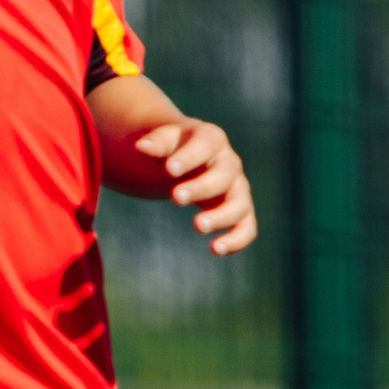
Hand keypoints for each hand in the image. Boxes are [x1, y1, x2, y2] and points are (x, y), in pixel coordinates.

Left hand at [132, 118, 255, 255]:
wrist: (186, 160)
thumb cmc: (174, 148)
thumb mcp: (164, 140)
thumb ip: (156, 143)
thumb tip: (141, 146)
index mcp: (211, 140)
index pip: (206, 144)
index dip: (189, 157)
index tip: (169, 169)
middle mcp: (229, 164)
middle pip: (224, 174)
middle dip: (201, 187)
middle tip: (175, 197)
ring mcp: (236, 189)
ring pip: (239, 203)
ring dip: (221, 216)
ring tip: (198, 225)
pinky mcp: (239, 212)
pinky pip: (247, 227)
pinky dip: (237, 240)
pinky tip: (215, 249)